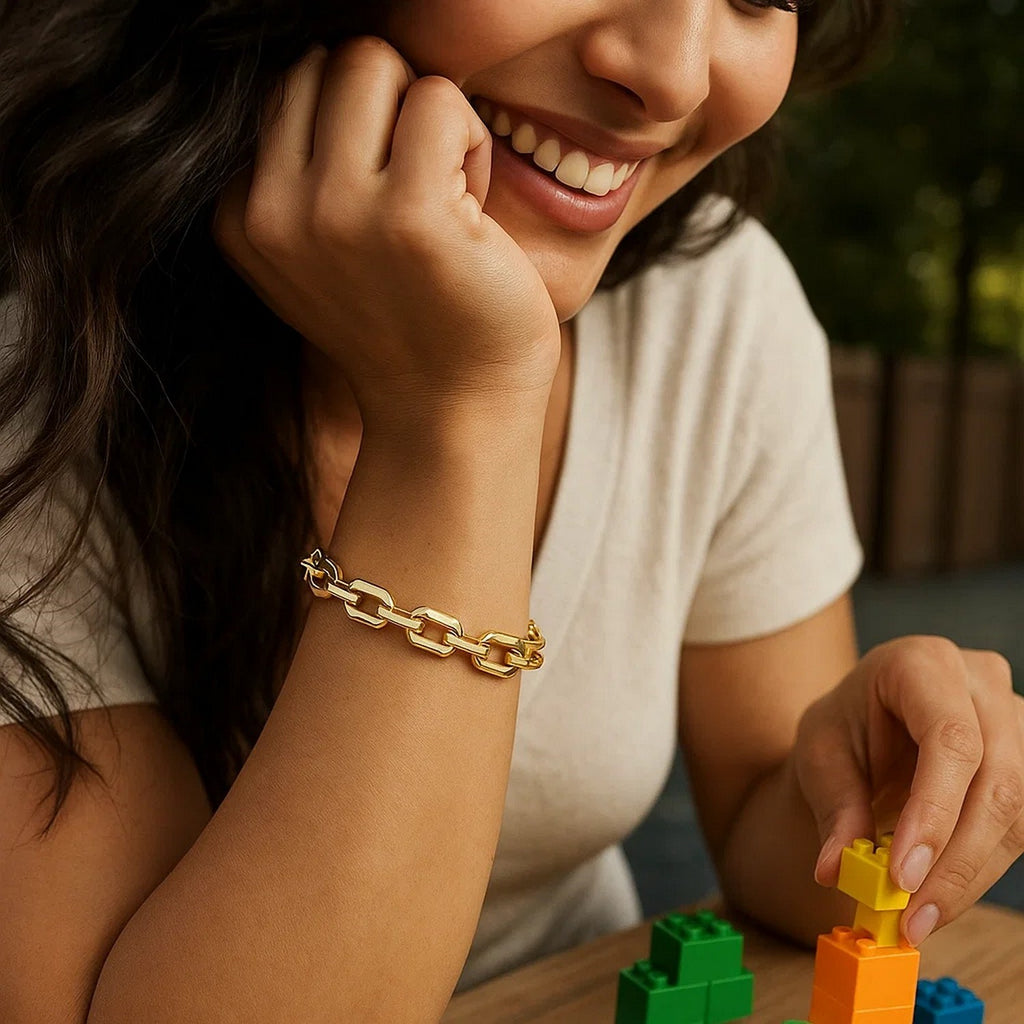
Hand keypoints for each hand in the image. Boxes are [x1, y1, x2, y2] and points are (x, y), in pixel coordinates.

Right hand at [211, 37, 560, 425]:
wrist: (454, 410)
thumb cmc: (408, 323)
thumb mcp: (320, 253)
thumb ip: (301, 171)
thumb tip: (322, 62)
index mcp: (242, 216)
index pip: (289, 85)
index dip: (356, 125)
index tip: (382, 199)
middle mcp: (274, 213)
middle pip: (328, 60)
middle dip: (388, 105)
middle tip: (420, 186)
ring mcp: (337, 215)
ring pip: (377, 63)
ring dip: (429, 118)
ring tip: (445, 196)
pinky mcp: (411, 218)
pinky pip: (441, 100)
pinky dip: (470, 141)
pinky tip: (472, 211)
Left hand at [793, 636, 1023, 944]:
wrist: (868, 723)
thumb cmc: (845, 728)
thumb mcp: (821, 755)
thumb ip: (834, 807)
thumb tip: (835, 869)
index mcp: (922, 663)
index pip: (950, 739)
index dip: (935, 811)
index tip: (904, 873)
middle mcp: (980, 682)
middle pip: (996, 780)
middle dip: (955, 860)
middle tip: (912, 914)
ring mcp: (1015, 719)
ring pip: (1017, 811)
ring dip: (971, 874)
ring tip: (920, 916)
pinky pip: (1020, 827)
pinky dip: (980, 869)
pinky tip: (942, 895)